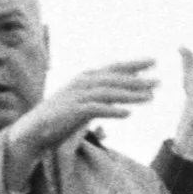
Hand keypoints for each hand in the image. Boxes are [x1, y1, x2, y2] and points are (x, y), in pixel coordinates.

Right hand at [7, 60, 158, 160]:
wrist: (33, 131)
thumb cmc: (59, 119)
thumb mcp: (83, 106)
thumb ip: (102, 101)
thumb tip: (125, 104)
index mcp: (84, 79)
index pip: (113, 68)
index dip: (134, 64)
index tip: (154, 62)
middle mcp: (81, 83)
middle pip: (114, 78)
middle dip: (138, 79)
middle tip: (159, 81)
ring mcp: (75, 96)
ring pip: (108, 92)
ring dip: (130, 94)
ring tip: (150, 98)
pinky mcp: (71, 112)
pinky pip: (95, 109)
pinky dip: (112, 110)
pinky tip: (128, 114)